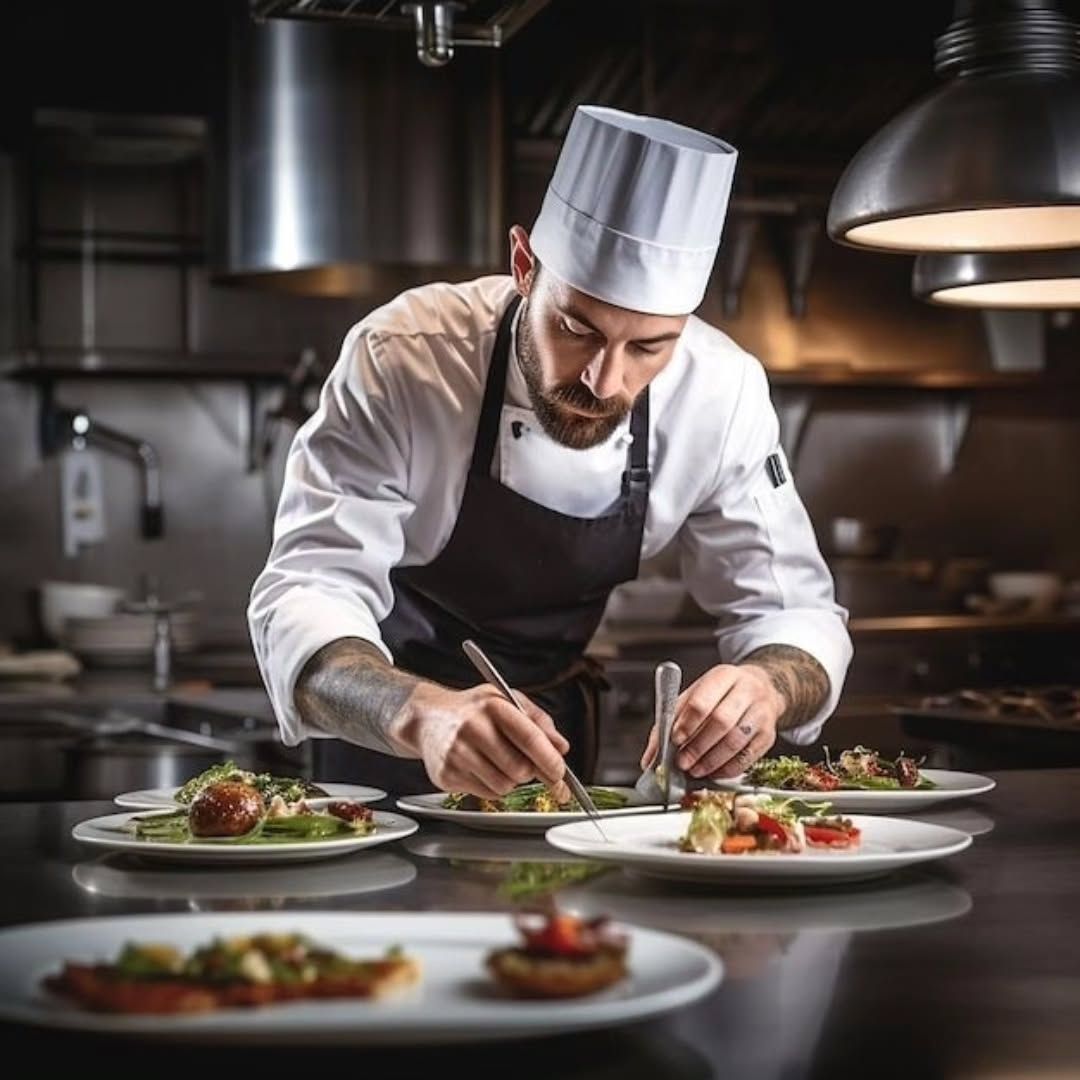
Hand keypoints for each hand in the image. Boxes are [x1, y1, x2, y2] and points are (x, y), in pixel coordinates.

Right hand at [391, 682, 570, 800]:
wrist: (427, 718)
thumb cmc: (472, 709)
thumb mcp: (506, 700)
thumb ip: (538, 721)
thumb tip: (561, 747)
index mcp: (492, 706)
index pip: (529, 738)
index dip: (549, 760)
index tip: (560, 772)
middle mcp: (472, 728)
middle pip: (519, 769)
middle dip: (530, 771)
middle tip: (526, 764)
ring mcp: (457, 753)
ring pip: (504, 786)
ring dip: (511, 780)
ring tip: (499, 762)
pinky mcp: (446, 775)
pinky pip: (486, 794)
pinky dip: (493, 787)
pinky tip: (482, 769)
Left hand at [639, 663, 783, 779]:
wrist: (761, 689)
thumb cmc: (720, 694)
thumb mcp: (693, 696)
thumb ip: (669, 723)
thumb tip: (651, 757)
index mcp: (723, 676)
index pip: (703, 701)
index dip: (687, 724)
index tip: (675, 740)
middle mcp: (746, 691)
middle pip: (721, 722)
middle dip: (698, 746)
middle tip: (682, 762)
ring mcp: (761, 712)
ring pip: (736, 741)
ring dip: (712, 761)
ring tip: (695, 770)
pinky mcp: (769, 735)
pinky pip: (748, 757)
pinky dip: (728, 769)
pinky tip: (713, 772)